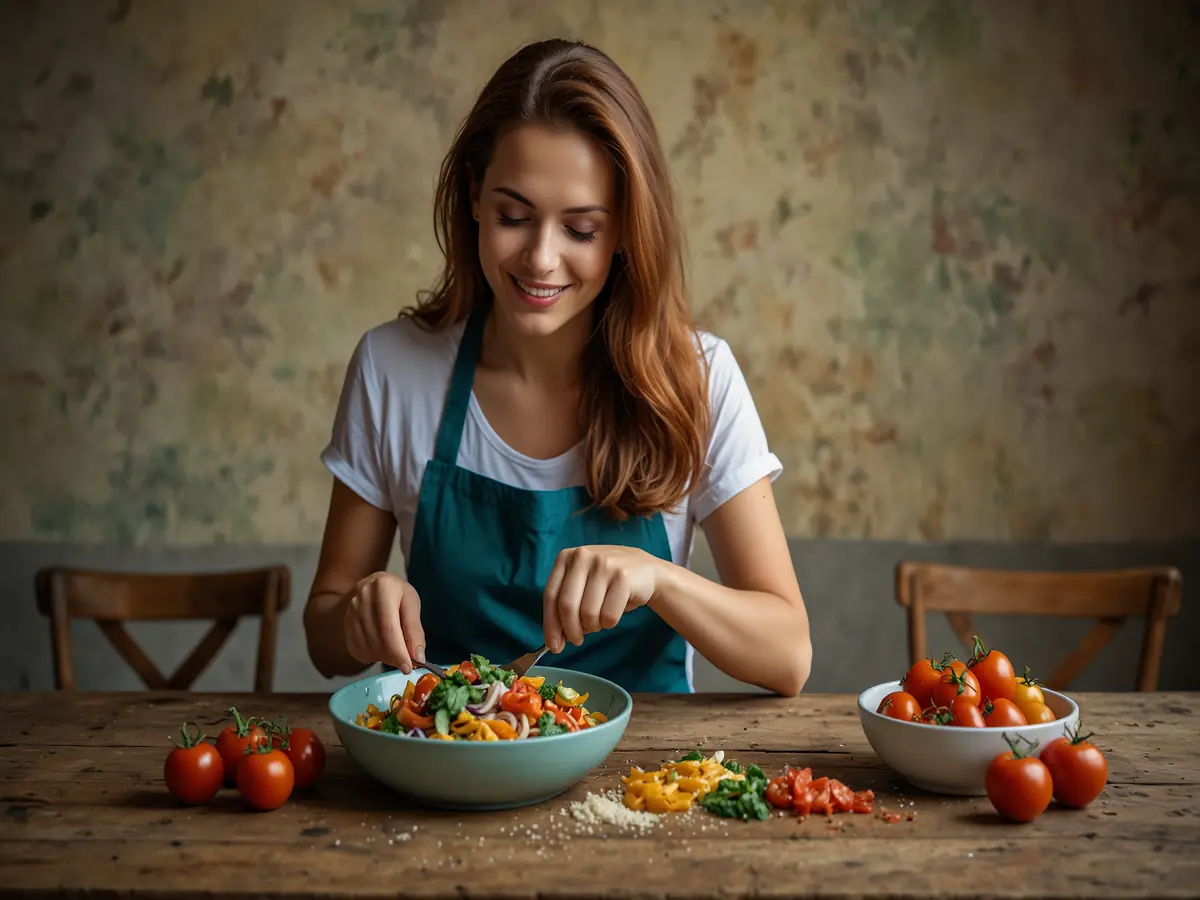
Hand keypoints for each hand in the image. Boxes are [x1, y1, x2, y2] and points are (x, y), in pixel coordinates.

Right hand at [342, 572, 425, 673]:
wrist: (375, 586)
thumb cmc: (398, 595)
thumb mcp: (412, 605)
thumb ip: (415, 631)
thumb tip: (418, 657)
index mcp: (383, 587)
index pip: (388, 626)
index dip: (398, 650)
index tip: (407, 668)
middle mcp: (362, 597)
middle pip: (376, 638)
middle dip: (392, 656)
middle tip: (404, 663)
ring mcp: (350, 610)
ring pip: (366, 646)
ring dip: (383, 657)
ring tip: (394, 653)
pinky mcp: (345, 622)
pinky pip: (356, 648)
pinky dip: (371, 656)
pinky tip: (381, 651)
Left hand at [543, 545, 666, 652]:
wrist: (646, 570)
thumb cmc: (608, 583)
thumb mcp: (582, 585)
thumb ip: (565, 607)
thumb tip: (553, 642)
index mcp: (566, 557)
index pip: (550, 596)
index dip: (550, 625)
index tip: (553, 645)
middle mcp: (582, 556)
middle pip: (567, 606)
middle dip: (571, 630)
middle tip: (577, 640)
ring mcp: (603, 564)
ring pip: (588, 613)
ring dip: (593, 626)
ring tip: (599, 621)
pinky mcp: (623, 576)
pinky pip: (609, 615)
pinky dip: (609, 623)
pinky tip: (613, 614)